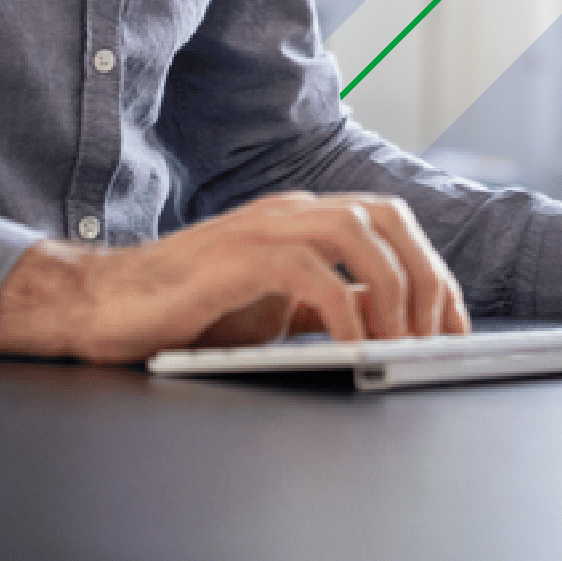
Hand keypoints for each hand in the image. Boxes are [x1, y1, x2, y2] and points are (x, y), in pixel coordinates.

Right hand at [0, 191, 470, 363]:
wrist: (106, 305)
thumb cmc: (189, 310)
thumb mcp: (277, 309)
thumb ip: (328, 306)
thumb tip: (389, 323)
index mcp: (304, 219)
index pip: (392, 225)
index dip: (434, 271)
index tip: (456, 327)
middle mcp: (291, 212)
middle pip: (388, 218)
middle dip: (428, 276)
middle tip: (439, 338)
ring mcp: (263, 228)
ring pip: (358, 233)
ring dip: (394, 290)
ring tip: (402, 346)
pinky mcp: (237, 257)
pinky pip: (310, 272)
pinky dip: (345, 310)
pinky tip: (356, 348)